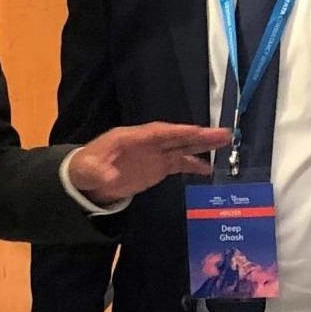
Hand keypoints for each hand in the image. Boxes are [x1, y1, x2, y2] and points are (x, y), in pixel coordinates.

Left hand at [67, 122, 229, 204]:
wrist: (88, 179)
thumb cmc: (86, 169)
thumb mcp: (86, 170)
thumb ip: (98, 172)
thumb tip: (110, 177)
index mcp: (131, 137)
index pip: (158, 132)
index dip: (177, 132)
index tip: (197, 131)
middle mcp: (147, 142)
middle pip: (176, 136)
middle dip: (199, 135)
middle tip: (223, 133)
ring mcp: (155, 154)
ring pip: (182, 147)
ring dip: (203, 145)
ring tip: (225, 143)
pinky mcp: (158, 166)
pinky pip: (179, 163)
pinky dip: (194, 164)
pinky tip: (209, 168)